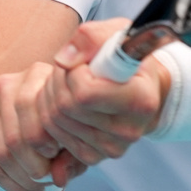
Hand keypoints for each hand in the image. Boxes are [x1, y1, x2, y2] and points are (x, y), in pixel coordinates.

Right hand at [0, 60, 68, 190]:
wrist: (22, 113)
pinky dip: (8, 183)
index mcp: (36, 75)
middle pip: (17, 139)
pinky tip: (24, 188)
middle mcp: (5, 83)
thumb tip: (58, 179)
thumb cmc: (56, 123)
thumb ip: (72, 156)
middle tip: (49, 180)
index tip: (58, 160)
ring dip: (23, 180)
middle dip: (36, 170)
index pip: (40, 119)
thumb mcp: (72, 134)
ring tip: (39, 187)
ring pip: (2, 154)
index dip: (51, 149)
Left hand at [40, 18, 170, 168]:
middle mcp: (129, 131)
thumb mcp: (116, 33)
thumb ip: (91, 38)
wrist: (139, 86)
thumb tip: (63, 60)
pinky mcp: (94, 156)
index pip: (85, 93)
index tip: (83, 61)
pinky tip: (65, 100)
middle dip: (57, 81)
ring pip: (55, 122)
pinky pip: (54, 136)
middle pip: (66, 108)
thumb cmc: (126, 56)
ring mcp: (111, 148)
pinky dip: (50, 114)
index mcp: (140, 101)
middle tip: (69, 68)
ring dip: (51, 95)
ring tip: (68, 81)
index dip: (73, 71)